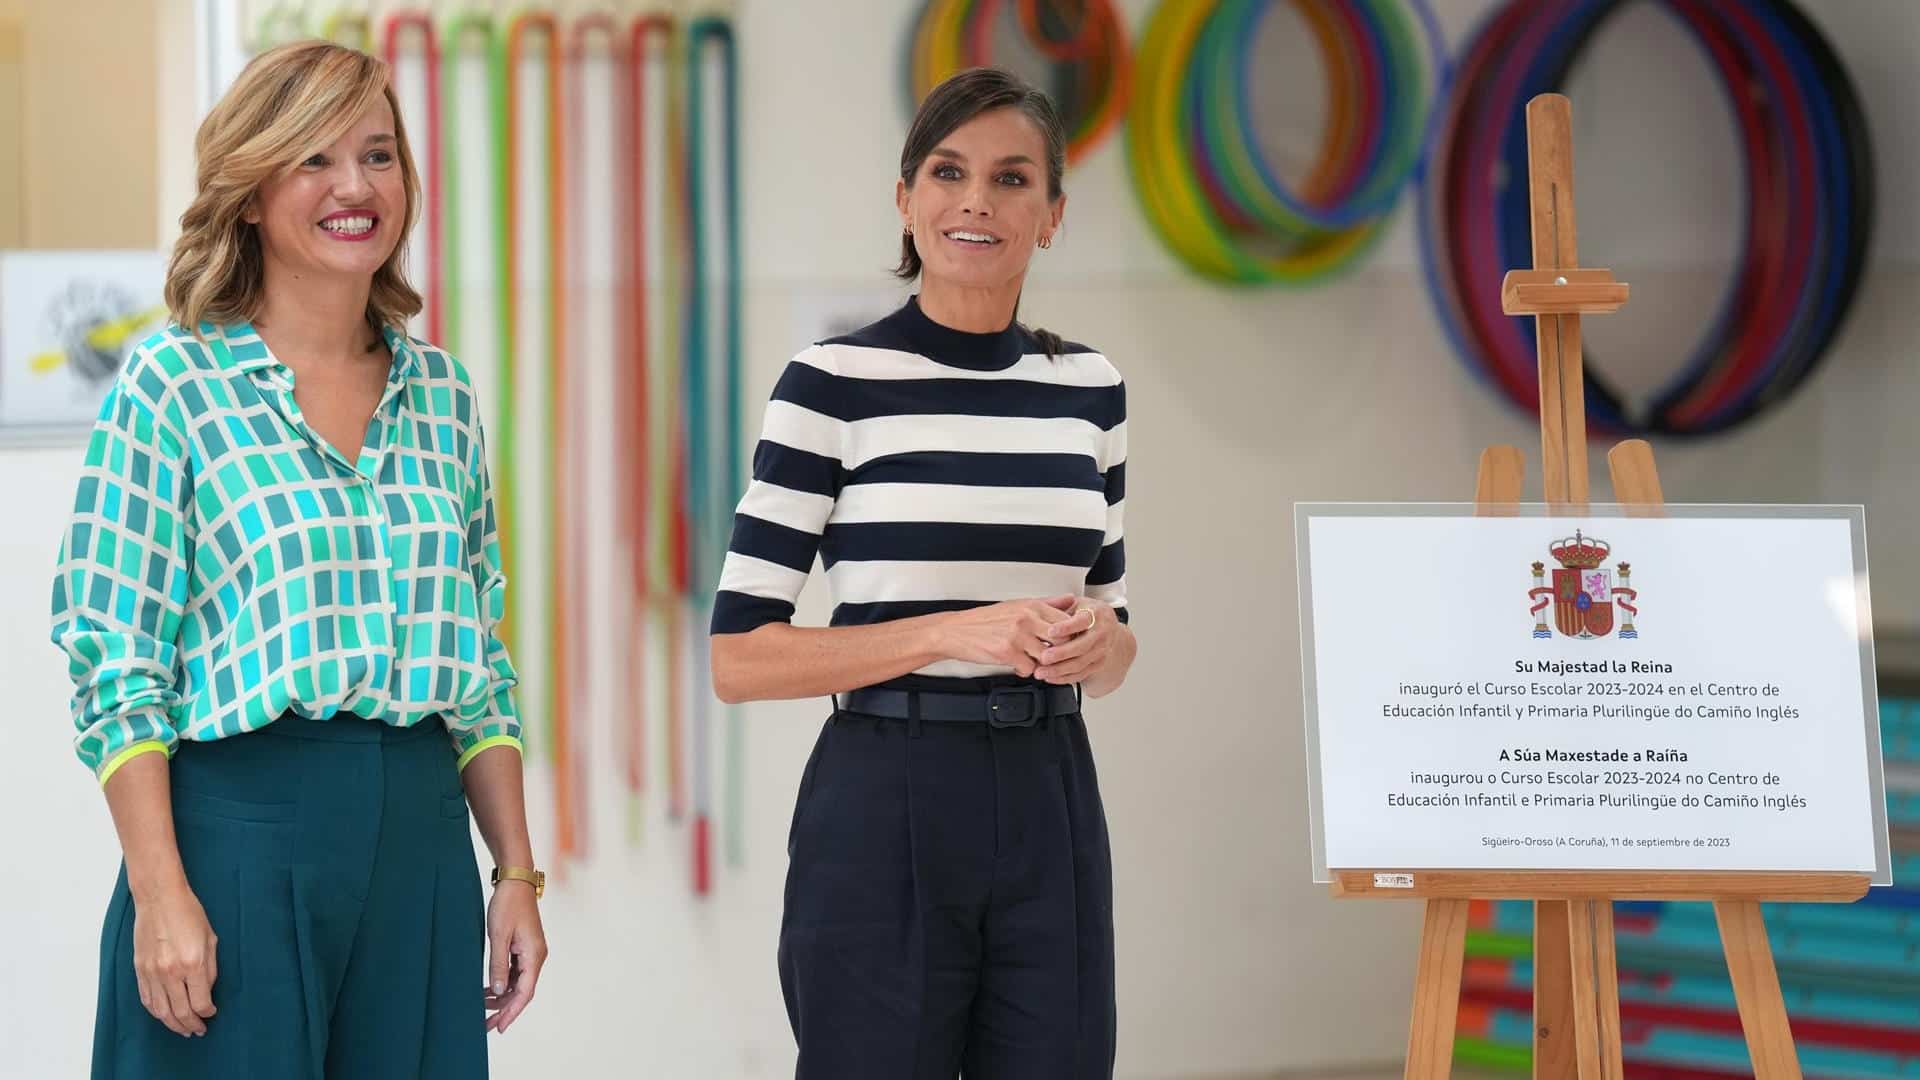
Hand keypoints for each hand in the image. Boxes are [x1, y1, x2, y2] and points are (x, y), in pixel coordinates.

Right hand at [132, 879, 218, 1036]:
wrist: (159, 898)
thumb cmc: (189, 914)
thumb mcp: (210, 939)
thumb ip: (210, 969)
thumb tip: (207, 992)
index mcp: (192, 963)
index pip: (200, 1002)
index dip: (207, 1013)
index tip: (211, 1013)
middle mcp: (170, 971)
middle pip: (180, 1012)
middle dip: (191, 1024)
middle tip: (198, 1030)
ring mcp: (152, 972)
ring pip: (160, 1011)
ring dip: (172, 1024)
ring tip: (182, 1029)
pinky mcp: (139, 969)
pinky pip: (146, 999)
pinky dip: (156, 1012)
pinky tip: (164, 1015)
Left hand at [484, 880, 547, 1033]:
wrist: (516, 881)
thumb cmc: (508, 905)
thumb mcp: (499, 936)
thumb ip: (499, 965)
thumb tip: (500, 991)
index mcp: (534, 955)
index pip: (525, 992)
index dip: (512, 1012)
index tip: (499, 1027)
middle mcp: (536, 957)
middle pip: (522, 991)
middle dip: (504, 1010)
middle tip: (485, 1025)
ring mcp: (530, 953)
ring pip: (517, 984)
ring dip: (501, 997)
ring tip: (480, 1006)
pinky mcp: (523, 948)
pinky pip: (514, 973)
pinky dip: (501, 983)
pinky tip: (487, 989)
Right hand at [935, 595, 1078, 675]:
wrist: (957, 631)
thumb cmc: (986, 620)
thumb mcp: (1018, 605)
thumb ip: (1048, 603)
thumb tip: (1070, 599)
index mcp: (1032, 606)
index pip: (1066, 622)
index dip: (1070, 636)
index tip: (1067, 642)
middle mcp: (1027, 619)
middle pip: (1061, 640)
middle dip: (1059, 652)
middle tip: (1053, 656)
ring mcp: (1017, 636)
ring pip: (1047, 656)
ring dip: (1042, 663)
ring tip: (1032, 659)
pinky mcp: (1007, 652)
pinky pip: (1029, 668)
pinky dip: (1025, 670)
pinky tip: (1018, 664)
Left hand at [1034, 597, 1116, 684]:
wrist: (1108, 626)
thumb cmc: (1087, 613)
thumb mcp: (1076, 602)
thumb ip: (1061, 606)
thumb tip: (1041, 609)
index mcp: (1096, 614)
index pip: (1082, 621)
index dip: (1066, 627)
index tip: (1050, 631)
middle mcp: (1101, 633)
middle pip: (1081, 647)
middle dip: (1061, 654)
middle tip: (1043, 657)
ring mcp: (1101, 650)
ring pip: (1080, 663)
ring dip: (1059, 670)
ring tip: (1041, 671)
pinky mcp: (1098, 664)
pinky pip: (1080, 674)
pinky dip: (1064, 678)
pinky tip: (1050, 677)